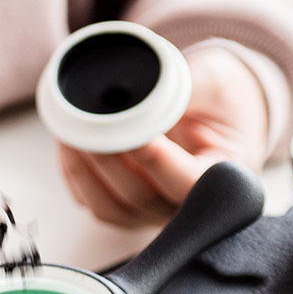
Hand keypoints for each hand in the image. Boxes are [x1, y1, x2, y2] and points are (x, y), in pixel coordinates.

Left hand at [59, 46, 267, 226]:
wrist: (215, 109)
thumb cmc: (220, 96)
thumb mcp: (213, 81)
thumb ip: (184, 88)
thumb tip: (139, 93)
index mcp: (223, 176)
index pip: (189, 181)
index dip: (158, 161)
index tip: (135, 133)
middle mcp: (188, 204)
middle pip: (142, 196)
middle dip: (109, 159)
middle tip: (85, 124)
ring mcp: (155, 211)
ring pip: (112, 207)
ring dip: (86, 171)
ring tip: (69, 132)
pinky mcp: (127, 209)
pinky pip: (95, 203)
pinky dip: (76, 177)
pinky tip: (69, 145)